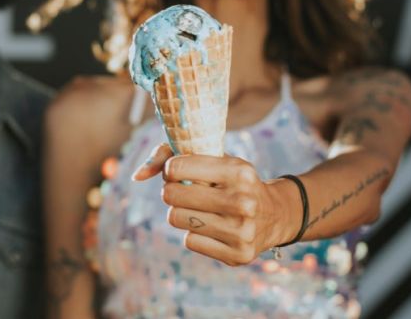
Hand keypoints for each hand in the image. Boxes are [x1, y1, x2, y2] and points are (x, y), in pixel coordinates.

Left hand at [132, 143, 294, 265]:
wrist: (274, 214)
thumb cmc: (233, 181)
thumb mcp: (215, 159)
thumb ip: (169, 155)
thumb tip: (136, 175)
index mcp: (238, 171)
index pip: (177, 167)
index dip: (170, 170)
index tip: (177, 172)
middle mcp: (243, 201)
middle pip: (171, 196)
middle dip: (171, 192)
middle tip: (183, 192)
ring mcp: (241, 231)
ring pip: (176, 219)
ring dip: (180, 213)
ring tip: (197, 209)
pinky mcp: (238, 255)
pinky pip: (189, 241)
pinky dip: (193, 233)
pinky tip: (211, 226)